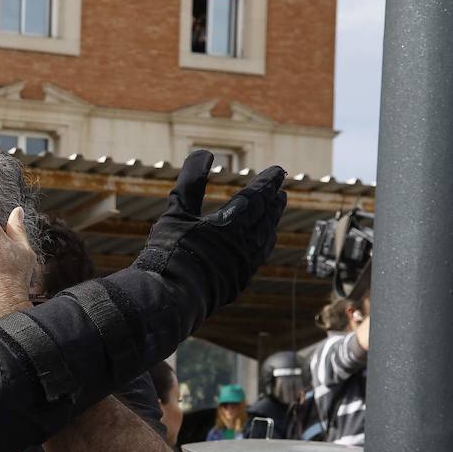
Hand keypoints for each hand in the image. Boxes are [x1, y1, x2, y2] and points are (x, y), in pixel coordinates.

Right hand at [135, 151, 285, 320]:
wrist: (171, 297)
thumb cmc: (171, 253)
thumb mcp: (176, 212)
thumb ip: (191, 183)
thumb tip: (203, 154)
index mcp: (233, 223)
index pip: (257, 196)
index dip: (268, 182)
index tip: (279, 171)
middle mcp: (245, 243)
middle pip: (267, 217)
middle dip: (274, 202)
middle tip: (281, 192)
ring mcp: (244, 265)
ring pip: (265, 239)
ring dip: (271, 224)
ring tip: (273, 216)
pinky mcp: (238, 282)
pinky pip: (259, 259)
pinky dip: (263, 246)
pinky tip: (258, 247)